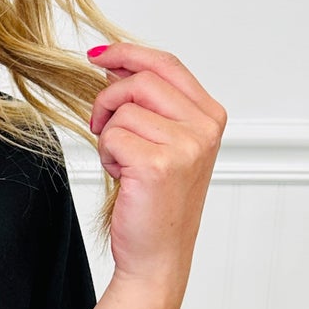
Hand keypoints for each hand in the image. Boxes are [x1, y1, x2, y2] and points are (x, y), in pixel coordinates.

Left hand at [85, 42, 224, 292]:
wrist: (158, 255)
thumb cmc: (157, 202)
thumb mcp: (162, 142)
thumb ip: (148, 103)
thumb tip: (114, 65)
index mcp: (210, 117)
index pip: (167, 65)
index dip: (128, 54)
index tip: (99, 55)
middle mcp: (204, 128)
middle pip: (141, 80)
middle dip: (108, 100)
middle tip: (100, 126)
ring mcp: (185, 146)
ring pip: (123, 110)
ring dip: (109, 136)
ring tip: (124, 163)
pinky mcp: (157, 164)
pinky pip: (112, 136)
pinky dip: (106, 156)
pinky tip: (123, 177)